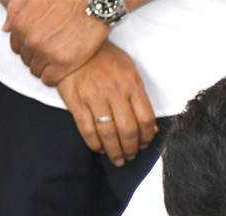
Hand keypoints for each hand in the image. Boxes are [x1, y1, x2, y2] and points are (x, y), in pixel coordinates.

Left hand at [1, 0, 109, 84]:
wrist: (94, 2)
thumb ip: (16, 9)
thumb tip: (5, 28)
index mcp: (21, 24)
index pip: (16, 46)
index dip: (28, 45)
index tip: (41, 43)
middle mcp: (31, 40)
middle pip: (26, 60)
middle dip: (36, 56)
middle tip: (52, 49)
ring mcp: (46, 53)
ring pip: (36, 71)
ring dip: (45, 66)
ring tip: (58, 56)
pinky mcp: (62, 63)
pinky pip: (49, 79)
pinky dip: (53, 75)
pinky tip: (62, 66)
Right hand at [56, 41, 156, 165]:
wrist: (74, 45)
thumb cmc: (106, 59)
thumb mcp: (129, 71)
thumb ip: (140, 98)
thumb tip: (150, 128)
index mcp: (131, 83)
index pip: (146, 119)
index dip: (147, 137)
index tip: (144, 144)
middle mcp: (114, 91)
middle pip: (128, 130)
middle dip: (131, 149)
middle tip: (130, 156)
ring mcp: (94, 97)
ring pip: (108, 134)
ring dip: (115, 152)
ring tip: (118, 159)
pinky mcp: (76, 101)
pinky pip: (87, 130)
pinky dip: (95, 145)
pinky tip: (100, 149)